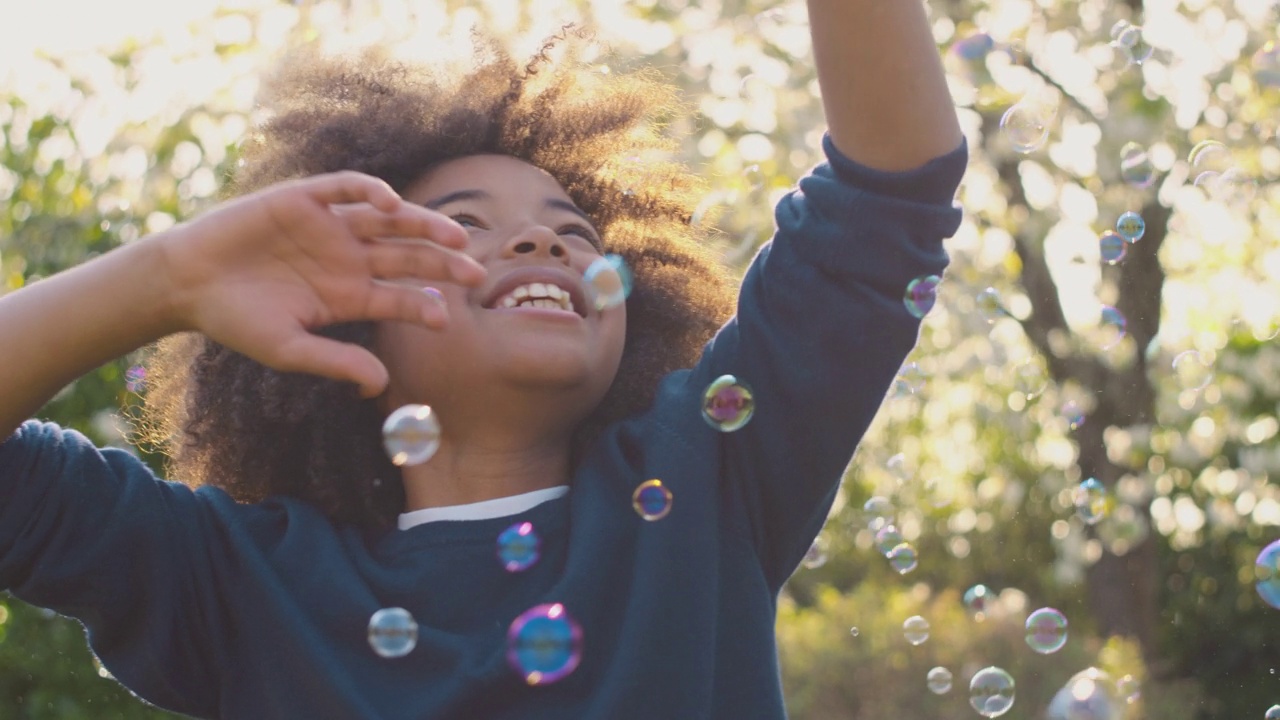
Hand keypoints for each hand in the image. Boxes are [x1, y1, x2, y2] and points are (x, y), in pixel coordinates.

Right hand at [159, 170, 485, 397]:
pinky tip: (391, 203)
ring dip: (424, 224)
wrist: (186, 283)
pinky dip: (370, 190)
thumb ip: (337, 361)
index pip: (401, 297)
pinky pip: (346, 187)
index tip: (445, 319)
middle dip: (443, 264)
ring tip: (455, 235)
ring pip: (389, 220)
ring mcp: (330, 226)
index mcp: (349, 294)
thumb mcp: (291, 349)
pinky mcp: (305, 198)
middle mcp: (348, 257)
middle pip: (407, 256)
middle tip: (477, 273)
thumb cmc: (237, 320)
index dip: (425, 306)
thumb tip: (381, 385)